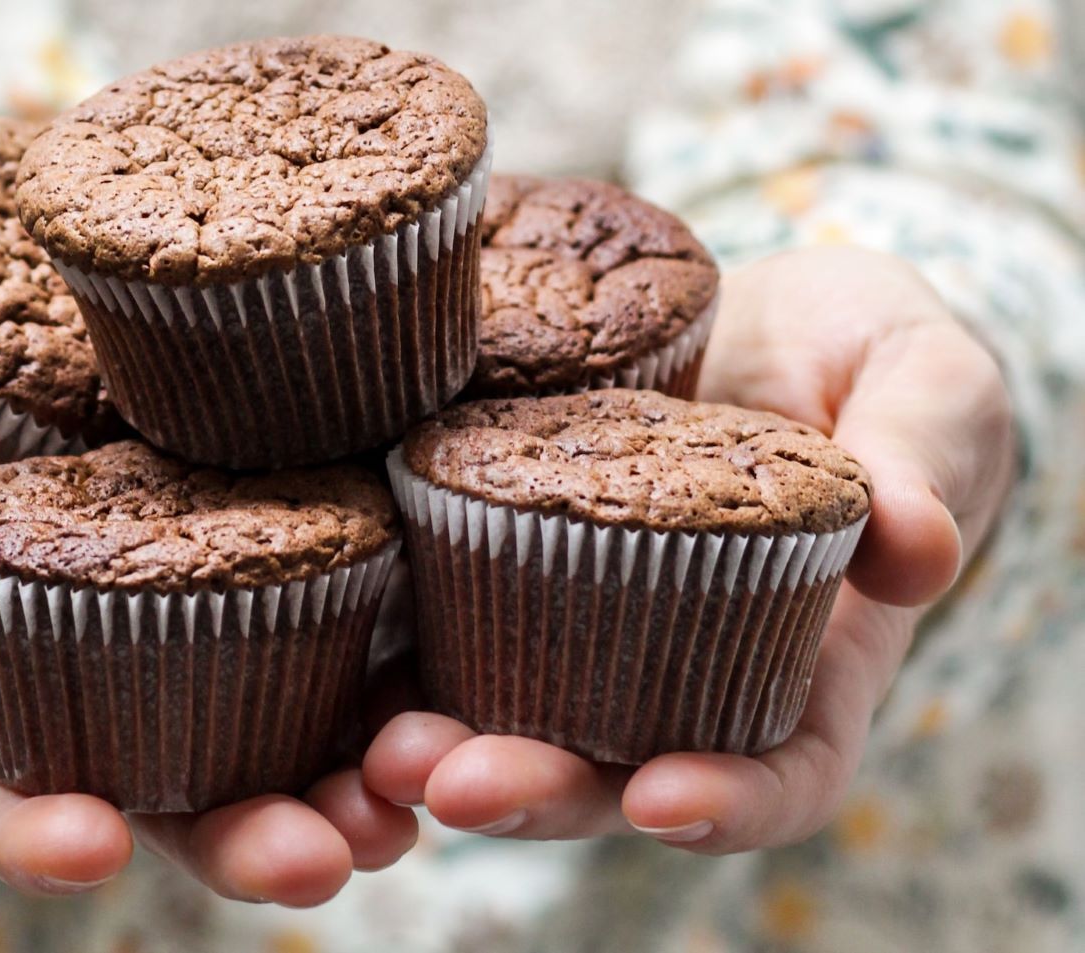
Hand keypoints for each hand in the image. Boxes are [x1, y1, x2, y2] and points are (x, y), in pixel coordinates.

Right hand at [0, 318, 416, 904]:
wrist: (33, 297)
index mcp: (5, 667)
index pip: (10, 779)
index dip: (37, 827)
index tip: (76, 849)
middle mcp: (133, 671)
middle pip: (192, 787)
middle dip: (251, 834)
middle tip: (317, 858)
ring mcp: (239, 614)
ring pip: (308, 729)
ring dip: (368, 778)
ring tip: (418, 788)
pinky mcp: (328, 542)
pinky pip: (387, 619)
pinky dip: (430, 656)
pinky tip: (472, 665)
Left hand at [363, 246, 1013, 851]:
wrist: (758, 310)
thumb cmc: (866, 356)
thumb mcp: (925, 380)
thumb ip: (928, 456)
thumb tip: (917, 547)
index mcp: (800, 663)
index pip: (779, 770)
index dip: (728, 802)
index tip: (667, 797)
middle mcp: (672, 666)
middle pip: (606, 767)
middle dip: (534, 790)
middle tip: (457, 783)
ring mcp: (571, 619)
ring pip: (502, 712)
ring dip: (434, 747)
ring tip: (372, 746)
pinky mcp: (487, 552)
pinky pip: (432, 610)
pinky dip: (377, 638)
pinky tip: (316, 617)